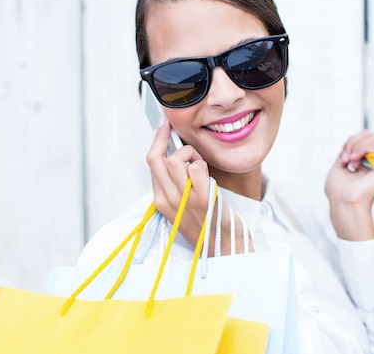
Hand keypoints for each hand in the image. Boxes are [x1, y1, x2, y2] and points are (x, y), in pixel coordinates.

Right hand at [146, 117, 251, 253]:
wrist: (221, 247)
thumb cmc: (205, 222)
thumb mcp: (182, 204)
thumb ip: (175, 183)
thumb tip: (174, 153)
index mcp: (160, 200)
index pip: (152, 162)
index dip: (157, 140)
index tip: (163, 125)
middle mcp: (168, 200)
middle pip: (159, 158)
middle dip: (166, 138)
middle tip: (175, 130)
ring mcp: (184, 200)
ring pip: (176, 160)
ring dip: (190, 154)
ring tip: (199, 164)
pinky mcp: (202, 199)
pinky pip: (196, 168)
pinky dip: (202, 164)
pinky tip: (207, 175)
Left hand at [324, 130, 373, 240]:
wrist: (343, 202)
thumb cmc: (338, 191)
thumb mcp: (339, 165)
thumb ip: (347, 152)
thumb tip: (352, 143)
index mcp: (365, 163)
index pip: (362, 139)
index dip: (350, 143)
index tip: (342, 158)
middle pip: (368, 135)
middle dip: (352, 143)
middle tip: (346, 158)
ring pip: (372, 139)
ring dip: (356, 147)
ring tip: (350, 162)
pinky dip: (362, 150)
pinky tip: (355, 161)